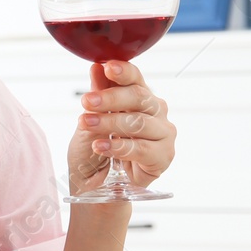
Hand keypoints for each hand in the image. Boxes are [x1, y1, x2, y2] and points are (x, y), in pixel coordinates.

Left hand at [67, 60, 176, 195]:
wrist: (93, 184)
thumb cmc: (94, 149)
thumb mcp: (89, 119)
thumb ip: (98, 94)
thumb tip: (97, 66)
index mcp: (140, 98)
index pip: (136, 79)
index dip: (124, 72)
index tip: (107, 66)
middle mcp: (156, 112)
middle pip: (139, 98)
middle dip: (110, 98)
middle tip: (86, 101)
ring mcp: (163, 134)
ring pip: (139, 123)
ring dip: (109, 122)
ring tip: (86, 124)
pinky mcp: (164, 156)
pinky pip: (142, 148)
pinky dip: (118, 147)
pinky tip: (101, 146)